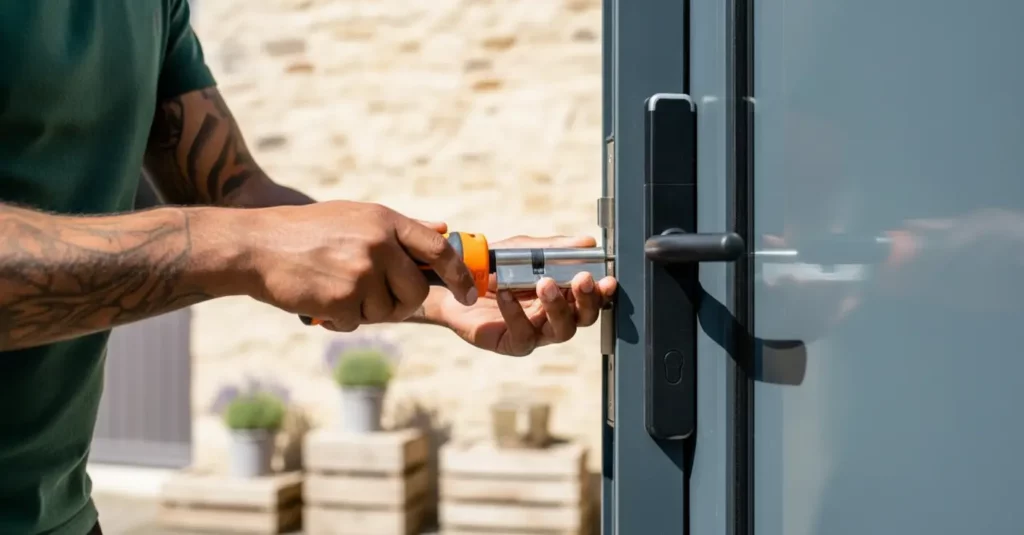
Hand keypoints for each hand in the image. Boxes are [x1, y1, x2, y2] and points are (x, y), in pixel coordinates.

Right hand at [242, 201, 477, 330]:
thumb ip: (402, 228)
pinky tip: (322, 300)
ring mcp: (361, 272)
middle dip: (402, 302)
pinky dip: (342, 319)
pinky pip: (358, 322)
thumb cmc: (306, 231)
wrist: (255, 246)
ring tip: (338, 290)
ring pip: (387, 311)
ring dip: (366, 311)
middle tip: (379, 300)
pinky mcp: (342, 299)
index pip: (437, 249)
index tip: (467, 293)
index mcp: (384, 221)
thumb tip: (444, 229)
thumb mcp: (356, 216)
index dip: (458, 275)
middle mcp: (378, 244)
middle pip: (416, 291)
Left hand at [429, 236, 616, 355]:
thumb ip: (553, 249)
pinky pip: (524, 335)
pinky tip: (506, 294)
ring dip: (557, 307)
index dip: (602, 291)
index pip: (591, 297)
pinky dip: (516, 313)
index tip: (607, 278)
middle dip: (586, 300)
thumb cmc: (494, 266)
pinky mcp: (512, 344)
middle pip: (583, 319)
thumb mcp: (523, 251)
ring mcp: (535, 333)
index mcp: (563, 295)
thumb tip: (588, 243)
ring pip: (560, 331)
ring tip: (545, 284)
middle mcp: (554, 317)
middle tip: (583, 279)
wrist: (454, 281)